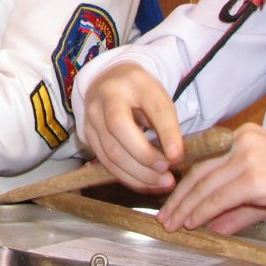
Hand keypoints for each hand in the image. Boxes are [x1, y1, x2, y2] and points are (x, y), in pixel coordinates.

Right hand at [80, 62, 182, 192]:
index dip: (167, 133)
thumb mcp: (158, 98)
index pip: (152, 107)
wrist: (108, 82)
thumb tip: (174, 158)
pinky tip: (146, 183)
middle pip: (120, 128)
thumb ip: (166, 124)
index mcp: (134, 82)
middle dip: (145, 156)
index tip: (178, 156)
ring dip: (138, 173)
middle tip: (167, 172)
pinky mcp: (88, 136)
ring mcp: (92, 116)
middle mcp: (106, 96)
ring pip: (111, 151)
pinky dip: (128, 177)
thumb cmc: (140, 94)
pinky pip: (106, 162)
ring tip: (162, 182)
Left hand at [157, 123, 265, 233]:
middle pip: (201, 172)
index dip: (185, 185)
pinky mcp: (255, 177)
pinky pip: (220, 197)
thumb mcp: (263, 197)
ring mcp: (248, 157)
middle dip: (180, 198)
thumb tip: (210, 225)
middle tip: (165, 218)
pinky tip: (194, 224)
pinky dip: (203, 212)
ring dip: (186, 208)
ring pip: (206, 186)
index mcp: (244, 136)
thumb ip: (235, 208)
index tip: (172, 204)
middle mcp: (243, 141)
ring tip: (173, 225)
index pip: (205, 162)